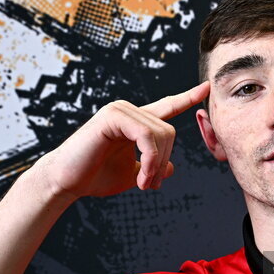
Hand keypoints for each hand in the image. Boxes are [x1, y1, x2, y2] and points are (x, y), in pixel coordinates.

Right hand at [34, 81, 209, 200]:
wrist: (66, 182)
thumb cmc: (95, 177)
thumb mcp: (132, 175)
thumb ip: (153, 168)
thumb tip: (172, 167)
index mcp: (135, 122)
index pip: (167, 107)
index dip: (188, 99)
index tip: (207, 88)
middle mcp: (128, 110)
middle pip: (169, 131)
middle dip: (164, 162)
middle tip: (150, 185)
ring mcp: (120, 110)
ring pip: (161, 134)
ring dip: (156, 165)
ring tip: (143, 183)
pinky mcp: (112, 116)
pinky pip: (147, 136)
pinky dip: (150, 159)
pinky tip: (140, 176)